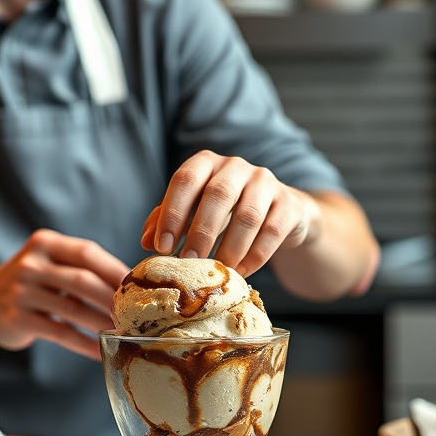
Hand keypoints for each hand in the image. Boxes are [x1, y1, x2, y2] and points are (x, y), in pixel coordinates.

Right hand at [0, 230, 128, 359]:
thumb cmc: (32, 282)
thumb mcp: (49, 263)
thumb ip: (81, 267)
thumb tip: (131, 284)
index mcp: (45, 243)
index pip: (87, 253)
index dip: (115, 269)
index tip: (139, 286)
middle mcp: (30, 264)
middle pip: (82, 281)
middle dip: (113, 299)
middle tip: (137, 314)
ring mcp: (21, 292)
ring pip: (74, 310)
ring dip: (103, 323)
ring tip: (125, 333)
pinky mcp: (17, 319)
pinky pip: (61, 333)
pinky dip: (85, 344)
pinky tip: (102, 351)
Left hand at [140, 150, 316, 276]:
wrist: (278, 213)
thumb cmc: (225, 213)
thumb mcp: (194, 212)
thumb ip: (167, 221)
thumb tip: (146, 241)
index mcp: (206, 163)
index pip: (185, 180)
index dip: (171, 213)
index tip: (162, 248)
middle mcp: (236, 166)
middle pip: (217, 194)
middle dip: (201, 231)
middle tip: (189, 261)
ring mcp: (266, 182)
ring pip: (248, 215)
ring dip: (230, 247)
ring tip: (219, 272)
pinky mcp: (289, 203)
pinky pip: (272, 230)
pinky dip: (256, 255)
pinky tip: (243, 272)